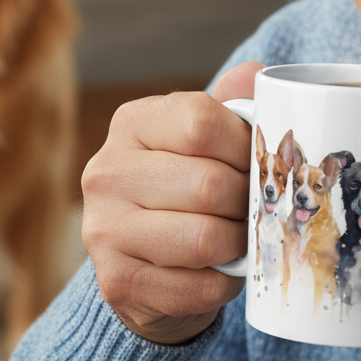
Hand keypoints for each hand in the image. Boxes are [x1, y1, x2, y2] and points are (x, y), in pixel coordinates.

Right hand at [81, 62, 262, 344]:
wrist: (148, 266)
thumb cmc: (189, 189)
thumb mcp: (208, 140)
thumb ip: (233, 105)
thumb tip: (256, 74)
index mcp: (132, 123)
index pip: (202, 122)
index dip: (246, 147)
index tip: (258, 164)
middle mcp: (107, 171)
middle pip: (210, 184)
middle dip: (249, 202)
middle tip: (256, 210)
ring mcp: (102, 229)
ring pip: (205, 238)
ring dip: (238, 245)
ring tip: (241, 239)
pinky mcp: (115, 281)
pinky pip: (196, 287)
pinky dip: (222, 283)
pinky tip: (218, 271)